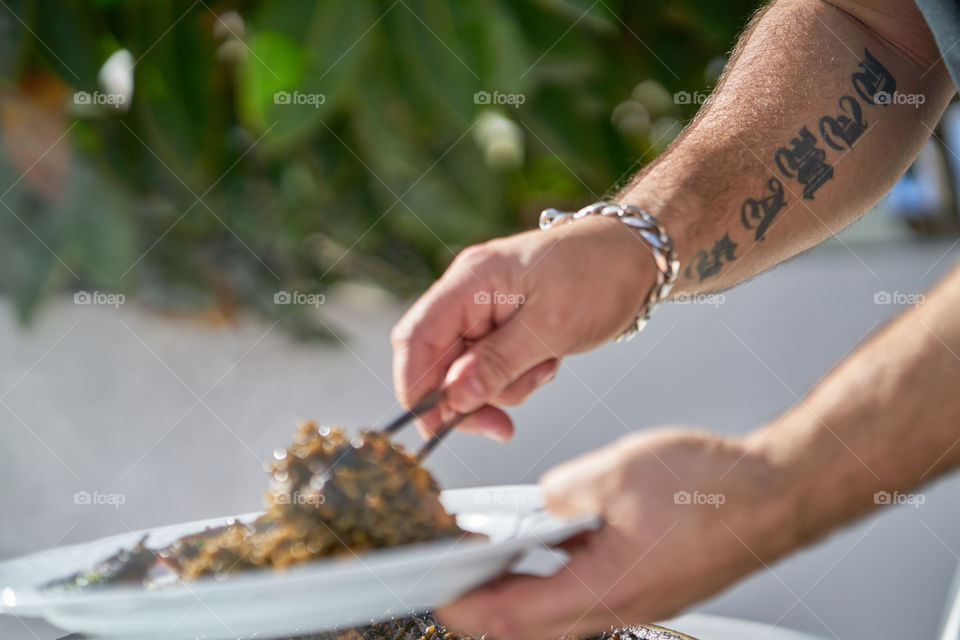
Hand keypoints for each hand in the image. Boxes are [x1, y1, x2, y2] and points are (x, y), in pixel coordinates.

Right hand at [391, 216, 654, 439]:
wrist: (637, 257)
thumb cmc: (599, 274)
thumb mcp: (551, 327)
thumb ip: (497, 364)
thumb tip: (454, 399)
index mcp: (470, 280)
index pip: (416, 338)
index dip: (416, 387)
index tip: (434, 427)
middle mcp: (468, 294)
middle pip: (438, 361)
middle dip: (468, 398)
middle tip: (500, 427)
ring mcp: (485, 310)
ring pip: (466, 372)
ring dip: (503, 387)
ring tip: (544, 367)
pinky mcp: (504, 326)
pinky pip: (491, 367)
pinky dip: (517, 378)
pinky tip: (547, 362)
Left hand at [436, 428, 795, 639]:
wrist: (779, 493)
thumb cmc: (715, 489)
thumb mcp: (617, 473)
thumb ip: (563, 490)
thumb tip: (541, 501)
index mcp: (605, 589)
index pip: (512, 616)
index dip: (465, 604)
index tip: (435, 589)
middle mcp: (619, 606)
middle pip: (532, 627)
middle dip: (484, 607)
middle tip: (453, 579)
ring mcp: (637, 599)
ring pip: (560, 612)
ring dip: (520, 591)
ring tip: (492, 558)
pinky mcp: (650, 585)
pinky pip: (589, 590)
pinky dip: (557, 574)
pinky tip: (552, 541)